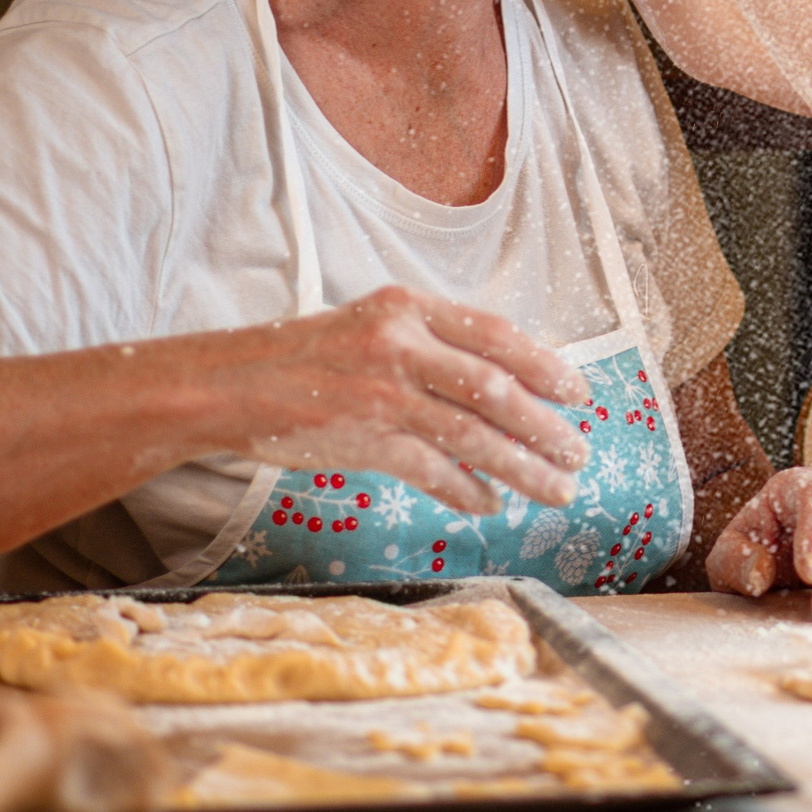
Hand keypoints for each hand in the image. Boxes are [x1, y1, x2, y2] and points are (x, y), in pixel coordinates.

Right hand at [234, 286, 589, 516]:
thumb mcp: (373, 325)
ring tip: (557, 489)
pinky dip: (468, 490)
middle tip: (579, 452)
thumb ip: (433, 344)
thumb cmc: (308, 357)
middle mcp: (401, 344)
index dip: (545, 365)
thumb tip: (505, 383)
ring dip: (524, 468)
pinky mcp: (365, 439)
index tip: (579, 393)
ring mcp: (383, 394)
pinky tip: (490, 504)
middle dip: (546, 426)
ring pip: (474, 436)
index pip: (496, 334)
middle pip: (496, 389)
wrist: (232, 385)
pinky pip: (434, 470)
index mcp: (409, 307)